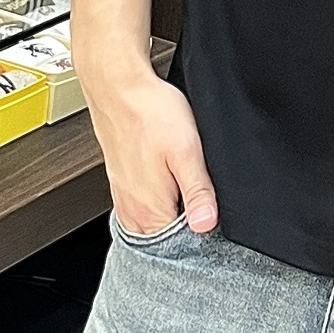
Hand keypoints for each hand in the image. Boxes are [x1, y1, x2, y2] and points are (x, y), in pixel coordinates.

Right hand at [85, 70, 218, 236]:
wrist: (119, 87)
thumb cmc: (151, 112)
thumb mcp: (187, 151)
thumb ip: (198, 191)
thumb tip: (208, 225)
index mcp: (151, 211)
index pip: (183, 245)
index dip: (205, 230)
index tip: (214, 209)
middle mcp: (133, 212)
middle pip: (168, 236)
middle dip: (189, 221)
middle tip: (200, 190)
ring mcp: (125, 199)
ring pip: (156, 221)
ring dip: (175, 209)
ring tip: (185, 181)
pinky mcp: (122, 184)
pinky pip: (145, 206)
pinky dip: (161, 199)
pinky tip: (170, 178)